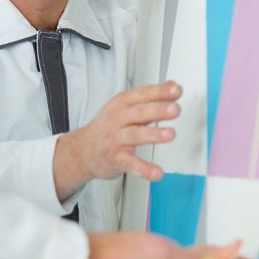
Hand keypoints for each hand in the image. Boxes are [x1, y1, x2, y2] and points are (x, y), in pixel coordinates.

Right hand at [53, 81, 181, 198]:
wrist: (82, 150)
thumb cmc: (108, 127)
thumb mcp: (124, 107)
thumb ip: (149, 98)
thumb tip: (173, 87)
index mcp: (122, 104)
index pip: (142, 95)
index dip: (159, 92)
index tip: (176, 90)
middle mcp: (118, 119)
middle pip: (139, 113)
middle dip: (157, 110)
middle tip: (175, 109)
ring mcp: (116, 139)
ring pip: (135, 135)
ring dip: (153, 134)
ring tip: (170, 134)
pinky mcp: (115, 159)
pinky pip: (130, 163)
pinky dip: (144, 168)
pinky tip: (157, 172)